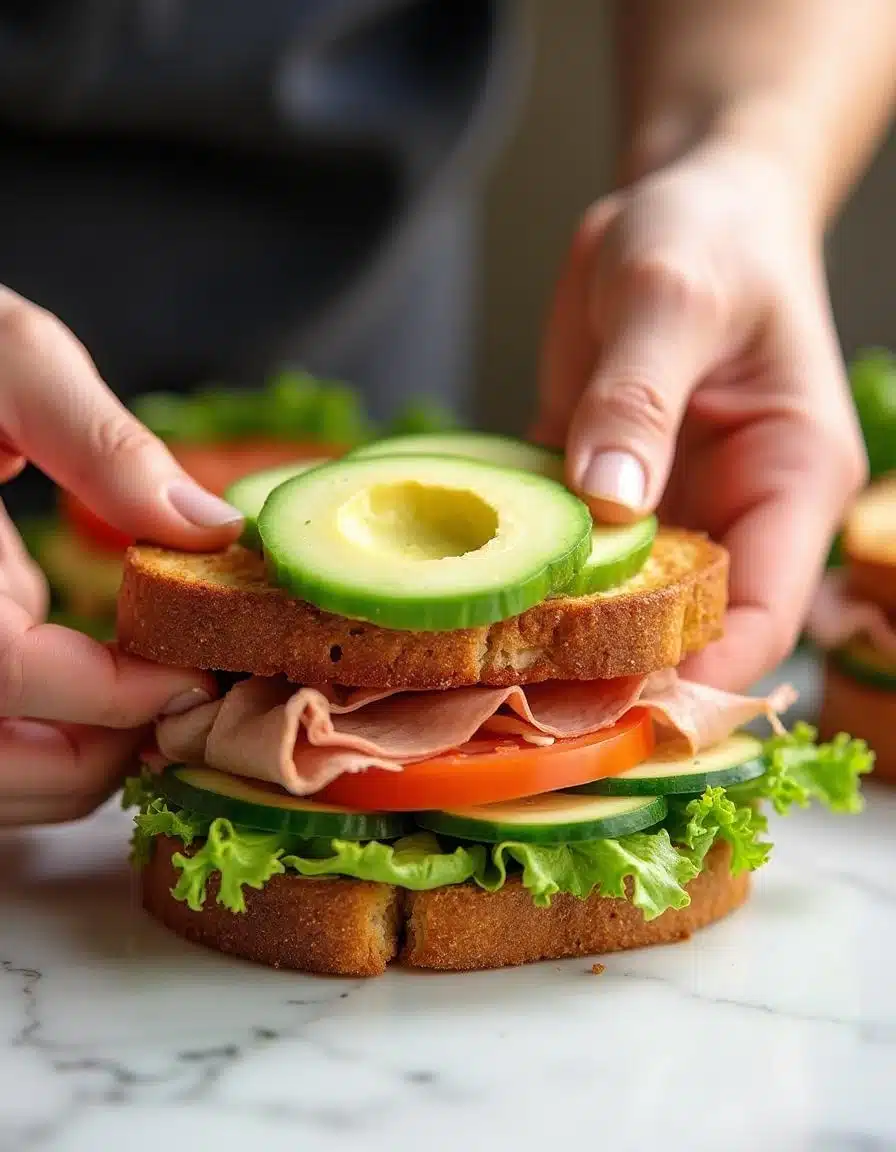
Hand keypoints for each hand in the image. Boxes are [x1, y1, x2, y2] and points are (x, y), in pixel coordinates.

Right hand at [0, 289, 242, 825]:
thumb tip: (210, 530)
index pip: (4, 674)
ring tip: (151, 701)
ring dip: (74, 764)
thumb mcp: (9, 359)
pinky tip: (96, 688)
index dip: (113, 697)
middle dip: (101, 756)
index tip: (199, 677)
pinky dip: (43, 745)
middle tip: (184, 703)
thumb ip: (101, 446)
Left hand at [536, 142, 866, 689]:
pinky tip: (471, 604)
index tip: (617, 699)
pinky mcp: (609, 496)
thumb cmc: (707, 237)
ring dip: (563, 639)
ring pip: (625, 606)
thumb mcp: (672, 298)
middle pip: (690, 628)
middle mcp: (737, 512)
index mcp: (791, 478)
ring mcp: (672, 509)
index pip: (763, 613)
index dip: (699, 670)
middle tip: (527, 703)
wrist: (683, 209)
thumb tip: (607, 506)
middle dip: (619, 670)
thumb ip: (639, 400)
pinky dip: (530, 581)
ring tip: (485, 672)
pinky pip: (572, 556)